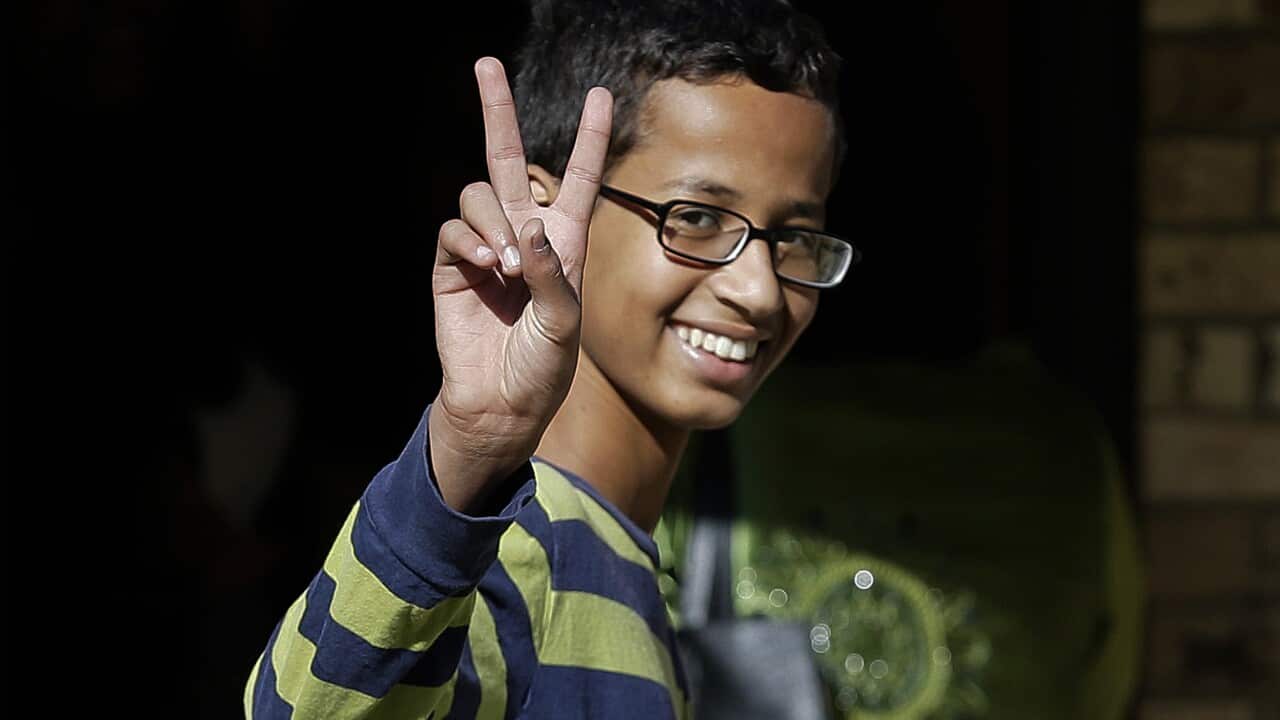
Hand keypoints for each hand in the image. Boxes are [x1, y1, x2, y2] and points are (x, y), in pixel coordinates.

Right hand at [429, 57, 612, 510]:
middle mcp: (524, 235)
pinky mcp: (451, 266)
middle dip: (497, 111)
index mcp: (564, 243)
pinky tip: (485, 269)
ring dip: (492, 221)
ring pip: (478, 195)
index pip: (577, 178)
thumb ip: (550, 274)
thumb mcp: (565, 323)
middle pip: (507, 158)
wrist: (501, 404)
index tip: (600, 95)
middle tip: (485, 64)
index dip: (588, 138)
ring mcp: (485, 248)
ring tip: (504, 266)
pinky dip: (469, 242)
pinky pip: (454, 229)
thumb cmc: (544, 368)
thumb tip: (524, 227)